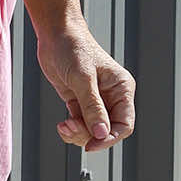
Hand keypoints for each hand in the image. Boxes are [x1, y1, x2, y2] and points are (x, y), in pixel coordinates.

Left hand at [37, 21, 135, 151]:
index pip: (125, 124)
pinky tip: (62, 125)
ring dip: (78, 133)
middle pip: (107, 130)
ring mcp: (96, 100)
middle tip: (69, 126)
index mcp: (122, 89)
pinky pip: (80, 125)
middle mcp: (112, 97)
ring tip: (64, 126)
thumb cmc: (72, 49)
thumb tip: (102, 133)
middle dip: (89, 135)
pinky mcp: (79, 101)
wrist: (55, 34)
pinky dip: (71, 129)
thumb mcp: (83, 79)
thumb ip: (92, 107)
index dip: (110, 138)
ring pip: (92, 130)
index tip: (91, 145)